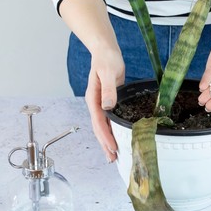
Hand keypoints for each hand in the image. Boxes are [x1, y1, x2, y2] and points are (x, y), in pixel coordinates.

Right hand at [85, 46, 124, 162]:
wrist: (106, 51)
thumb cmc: (106, 59)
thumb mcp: (109, 73)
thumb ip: (109, 90)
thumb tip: (107, 106)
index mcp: (94, 99)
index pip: (99, 122)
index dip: (105, 136)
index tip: (112, 147)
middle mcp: (96, 104)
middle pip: (99, 129)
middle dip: (105, 144)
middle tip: (112, 159)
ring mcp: (102, 104)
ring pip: (104, 126)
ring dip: (108, 140)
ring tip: (114, 154)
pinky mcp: (109, 102)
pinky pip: (110, 120)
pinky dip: (113, 130)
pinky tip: (117, 137)